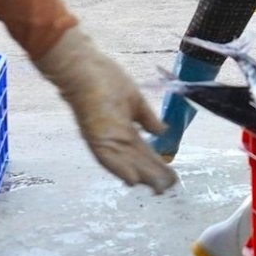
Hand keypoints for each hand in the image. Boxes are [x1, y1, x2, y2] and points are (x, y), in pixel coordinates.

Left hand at [32, 26, 176, 191]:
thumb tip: (163, 131)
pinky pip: (107, 157)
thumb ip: (147, 118)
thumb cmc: (106, 78)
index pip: (144, 150)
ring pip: (125, 163)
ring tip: (157, 189)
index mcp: (124, 128)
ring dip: (140, 177)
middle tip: (167, 189)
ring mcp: (105, 137)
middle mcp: (114, 137)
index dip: (157, 163)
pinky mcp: (95, 136)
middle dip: (152, 175)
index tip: (172, 175)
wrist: (83, 66)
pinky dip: (119, 169)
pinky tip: (132, 180)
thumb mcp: (134, 100)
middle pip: (136, 161)